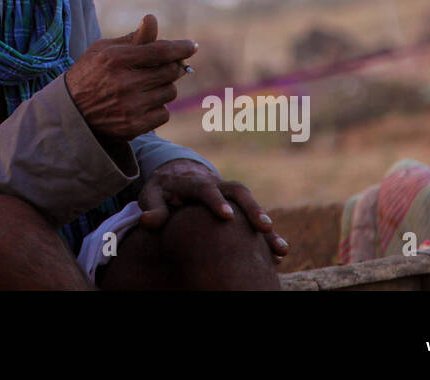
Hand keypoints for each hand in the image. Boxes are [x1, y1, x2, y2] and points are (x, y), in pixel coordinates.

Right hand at [64, 14, 194, 140]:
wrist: (71, 112)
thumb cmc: (90, 74)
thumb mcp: (104, 50)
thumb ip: (132, 38)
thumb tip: (152, 19)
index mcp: (116, 59)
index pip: (160, 51)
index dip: (181, 48)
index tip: (192, 46)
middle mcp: (124, 83)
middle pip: (170, 72)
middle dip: (172, 67)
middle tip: (164, 67)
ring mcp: (130, 107)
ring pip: (170, 93)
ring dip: (164, 87)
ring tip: (146, 87)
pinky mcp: (134, 126)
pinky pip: (164, 114)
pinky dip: (158, 108)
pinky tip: (142, 104)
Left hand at [137, 159, 289, 261]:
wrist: (177, 175)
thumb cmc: (163, 189)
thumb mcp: (151, 193)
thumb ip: (151, 206)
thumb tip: (149, 221)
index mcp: (193, 181)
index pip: (205, 187)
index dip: (216, 200)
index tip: (227, 216)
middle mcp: (216, 185)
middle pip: (238, 191)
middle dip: (253, 208)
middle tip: (264, 227)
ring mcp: (229, 196)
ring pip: (252, 206)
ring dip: (266, 226)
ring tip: (280, 249)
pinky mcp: (237, 207)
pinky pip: (254, 220)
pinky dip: (266, 237)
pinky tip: (278, 255)